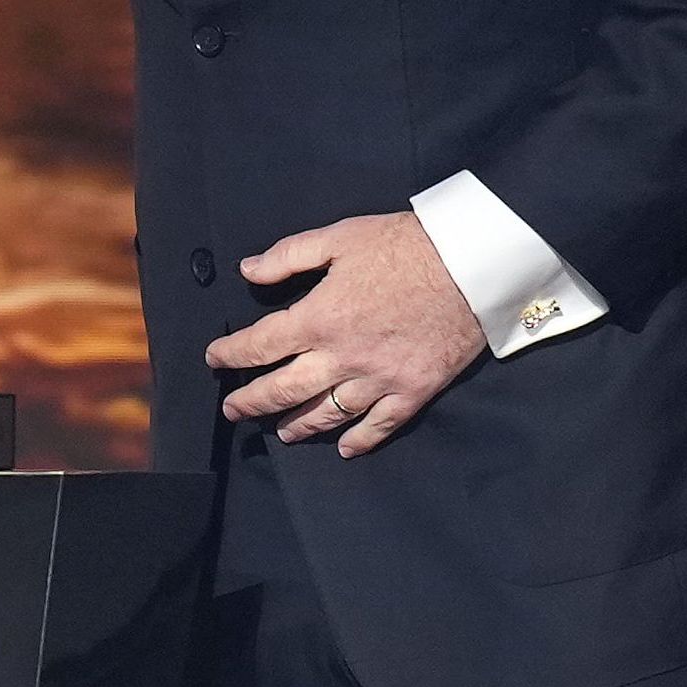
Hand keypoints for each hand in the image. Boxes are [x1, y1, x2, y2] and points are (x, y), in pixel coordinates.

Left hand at [203, 211, 486, 456]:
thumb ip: (289, 256)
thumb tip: (248, 270)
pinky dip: (360, 440)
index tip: (214, 358)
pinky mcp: (413, 391)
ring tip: (281, 432)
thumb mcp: (339, 237)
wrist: (471, 264)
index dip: (231, 354)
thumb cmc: (404, 245)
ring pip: (327, 414)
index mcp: (319, 319)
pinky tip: (345, 449)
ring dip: (298, 425)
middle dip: (251, 402)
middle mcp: (342, 357)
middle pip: (284, 390)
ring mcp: (378, 380)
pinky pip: (380, 426)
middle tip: (233, 410)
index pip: (260, 345)